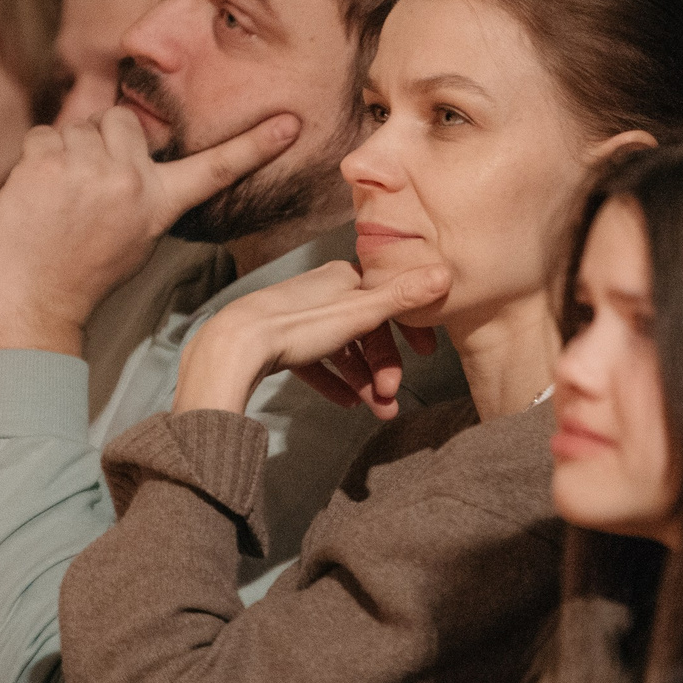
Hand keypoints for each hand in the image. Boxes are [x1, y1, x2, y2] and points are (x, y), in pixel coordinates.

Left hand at [0, 107, 301, 357]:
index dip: (255, 146)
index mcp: (159, 203)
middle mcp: (131, 180)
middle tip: (87, 180)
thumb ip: (144, 191)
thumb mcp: (137, 237)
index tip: (289, 123)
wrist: (34, 300)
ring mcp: (89, 168)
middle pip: (122, 119)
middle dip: (103, 138)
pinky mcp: (48, 163)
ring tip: (60, 194)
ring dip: (66, 149)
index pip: (216, 170)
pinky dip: (37, 156)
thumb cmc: (84, 271)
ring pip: (80, 124)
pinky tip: (36, 192)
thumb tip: (130, 148)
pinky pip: (44, 133)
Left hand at [173, 259, 451, 415]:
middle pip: (366, 331)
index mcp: (343, 277)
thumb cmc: (298, 324)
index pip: (387, 298)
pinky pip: (315, 363)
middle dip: (384, 367)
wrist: (236, 345)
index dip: (410, 327)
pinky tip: (346, 403)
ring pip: (342, 350)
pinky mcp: (279, 342)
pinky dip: (334, 381)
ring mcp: (298, 318)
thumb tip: (446, 272)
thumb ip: (403, 296)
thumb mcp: (360, 311)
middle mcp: (322, 292)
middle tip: (392, 396)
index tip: (427, 355)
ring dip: (363, 380)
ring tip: (376, 410)